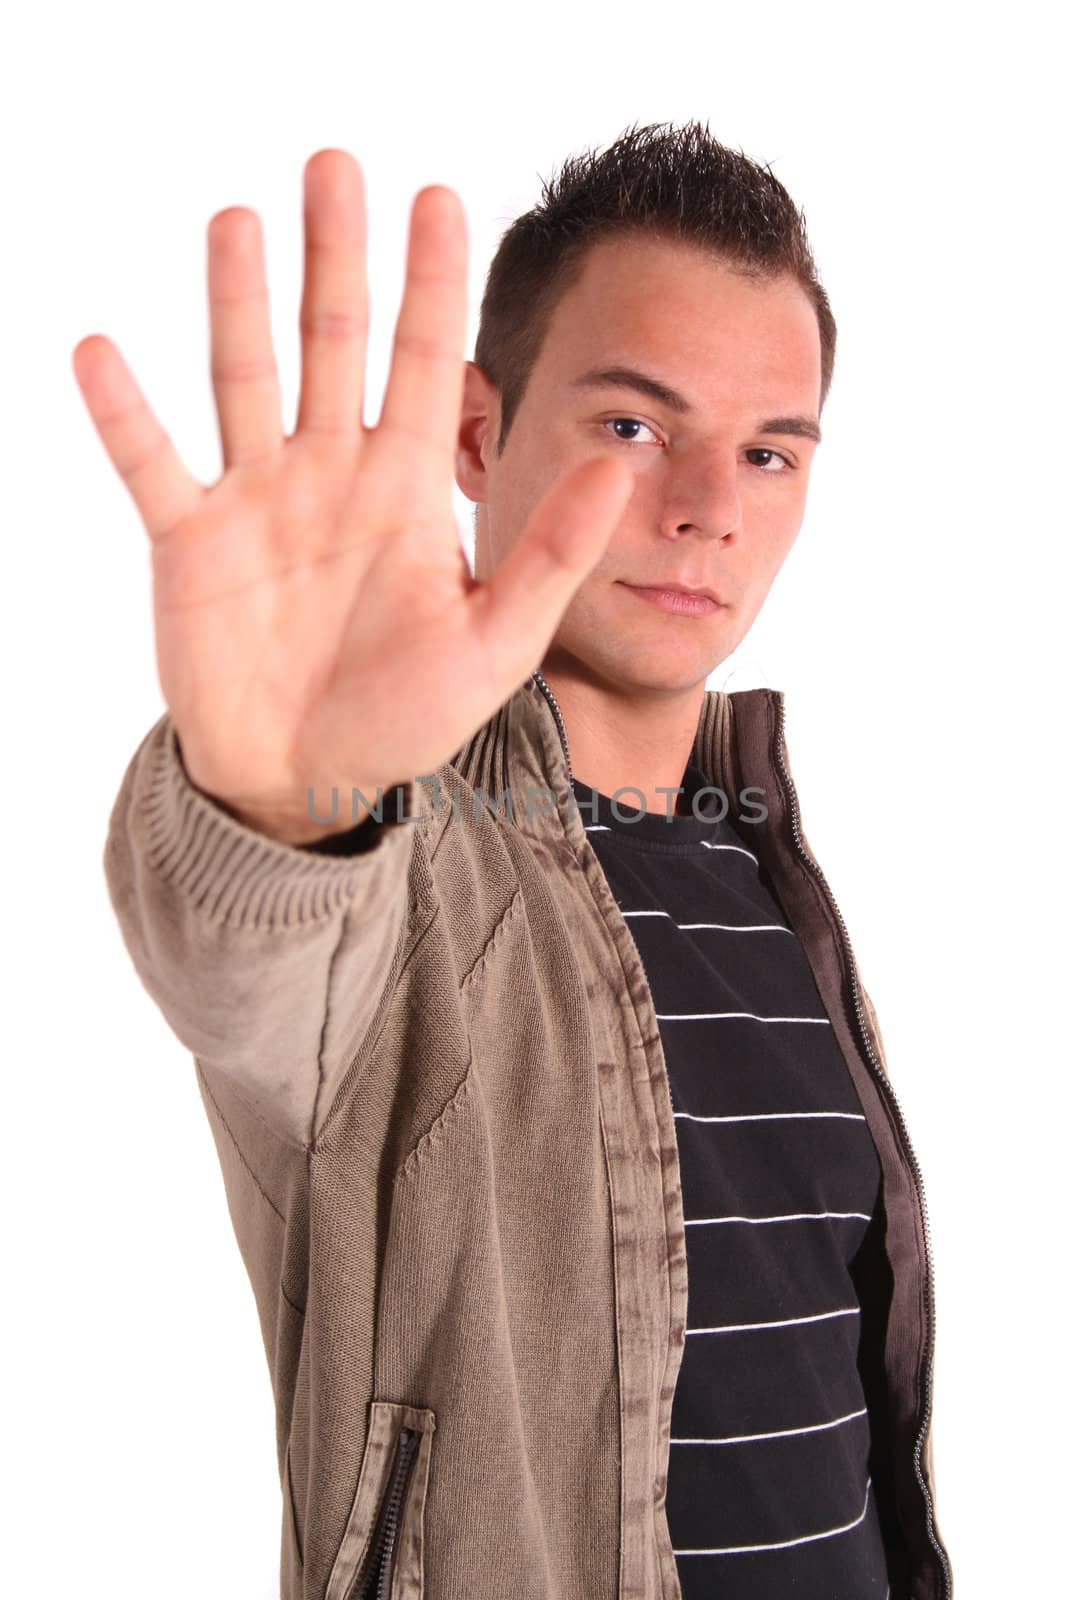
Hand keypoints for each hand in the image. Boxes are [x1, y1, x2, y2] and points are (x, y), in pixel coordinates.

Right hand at [72, 150, 633, 840]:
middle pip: (333, 343)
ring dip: (237, 302)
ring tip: (237, 220)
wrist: (311, 782)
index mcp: (405, 490)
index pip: (425, 362)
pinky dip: (125, 414)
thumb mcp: (495, 643)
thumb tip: (621, 461)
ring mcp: (258, 502)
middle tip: (334, 165)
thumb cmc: (407, 717)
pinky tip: (99, 351)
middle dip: (336, 258)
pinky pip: (151, 465)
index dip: (431, 282)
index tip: (437, 197)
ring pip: (245, 379)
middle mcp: (331, 475)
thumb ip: (549, 553)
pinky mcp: (190, 543)